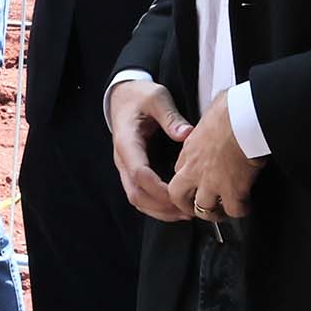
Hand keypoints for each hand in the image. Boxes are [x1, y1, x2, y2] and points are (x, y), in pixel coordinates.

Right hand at [106, 79, 193, 222]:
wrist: (123, 96)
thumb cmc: (140, 96)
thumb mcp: (157, 98)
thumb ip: (170, 116)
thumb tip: (186, 134)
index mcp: (127, 142)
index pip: (139, 173)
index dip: (159, 188)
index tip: (180, 194)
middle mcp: (122, 159)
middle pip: (136, 193)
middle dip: (161, 206)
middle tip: (188, 210)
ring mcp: (125, 167)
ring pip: (136, 199)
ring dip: (159, 210)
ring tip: (185, 214)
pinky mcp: (131, 170)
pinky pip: (140, 194)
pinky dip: (156, 206)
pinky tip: (175, 208)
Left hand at [168, 84, 263, 221]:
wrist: (245, 118)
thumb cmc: (232, 108)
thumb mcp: (211, 111)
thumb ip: (210, 121)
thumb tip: (220, 111)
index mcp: (189, 150)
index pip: (179, 171)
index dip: (187, 180)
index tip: (195, 182)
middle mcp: (195, 169)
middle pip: (179, 196)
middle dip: (187, 205)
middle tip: (198, 207)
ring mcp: (212, 182)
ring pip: (203, 209)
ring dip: (214, 212)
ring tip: (224, 212)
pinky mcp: (232, 190)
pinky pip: (233, 210)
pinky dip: (240, 211)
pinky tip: (246, 206)